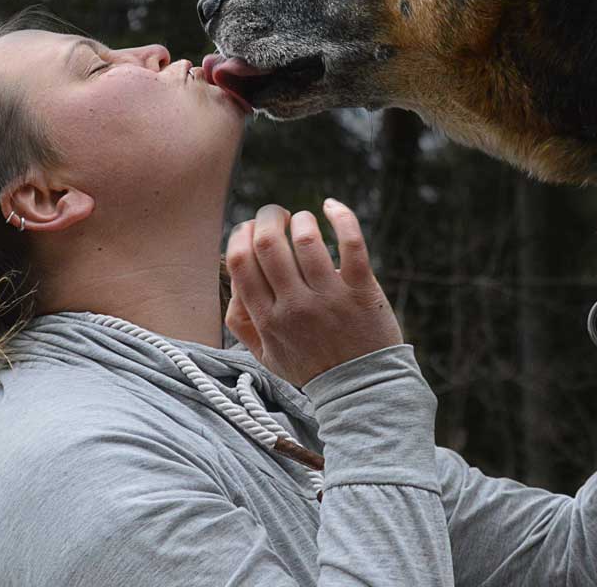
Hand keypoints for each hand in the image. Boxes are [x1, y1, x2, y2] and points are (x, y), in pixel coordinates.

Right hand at [224, 198, 402, 385]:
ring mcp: (330, 298)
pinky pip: (351, 243)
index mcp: (266, 320)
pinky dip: (341, 216)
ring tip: (303, 220)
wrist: (362, 391)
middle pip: (269, 244)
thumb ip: (242, 323)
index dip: (241, 235)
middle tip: (276, 215)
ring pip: (306, 239)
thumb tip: (233, 282)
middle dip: (268, 217)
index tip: (251, 229)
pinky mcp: (362, 290)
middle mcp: (294, 307)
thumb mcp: (265, 357)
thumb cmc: (312, 368)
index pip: (240, 263)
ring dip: (301, 219)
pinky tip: (331, 206)